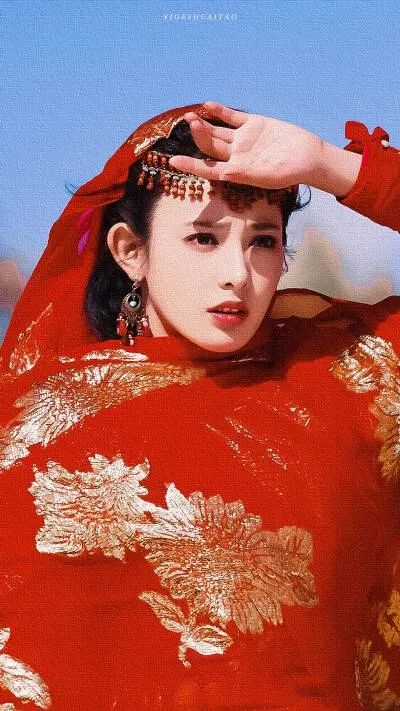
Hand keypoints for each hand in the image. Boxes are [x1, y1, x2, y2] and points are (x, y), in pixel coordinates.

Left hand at [169, 102, 361, 197]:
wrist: (308, 157)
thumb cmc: (289, 172)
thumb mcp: (266, 175)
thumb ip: (243, 173)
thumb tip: (222, 173)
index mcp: (236, 171)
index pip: (208, 168)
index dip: (190, 165)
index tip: (173, 161)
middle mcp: (236, 155)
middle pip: (211, 146)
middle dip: (199, 136)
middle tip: (190, 124)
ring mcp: (243, 140)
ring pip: (218, 131)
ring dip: (204, 124)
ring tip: (190, 117)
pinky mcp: (253, 124)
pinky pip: (232, 117)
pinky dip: (220, 112)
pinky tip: (207, 106)